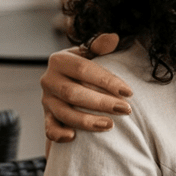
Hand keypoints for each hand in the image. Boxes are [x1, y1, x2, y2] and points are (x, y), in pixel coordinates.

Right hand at [41, 33, 131, 147]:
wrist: (67, 80)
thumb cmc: (85, 67)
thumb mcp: (90, 53)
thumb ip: (99, 46)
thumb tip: (113, 38)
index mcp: (60, 60)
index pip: (84, 70)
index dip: (107, 81)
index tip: (129, 92)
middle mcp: (49, 79)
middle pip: (74, 93)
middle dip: (101, 103)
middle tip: (125, 110)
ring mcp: (47, 99)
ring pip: (64, 112)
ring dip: (86, 121)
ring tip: (110, 125)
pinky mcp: (47, 116)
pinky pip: (49, 127)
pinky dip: (59, 133)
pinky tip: (73, 137)